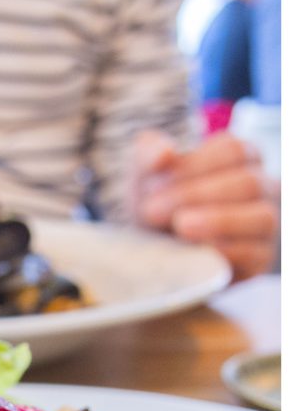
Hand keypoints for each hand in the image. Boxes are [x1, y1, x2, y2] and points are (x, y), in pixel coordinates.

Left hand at [132, 130, 278, 279]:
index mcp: (240, 158)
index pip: (233, 151)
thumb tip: (164, 152)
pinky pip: (254, 254)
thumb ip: (149, 155)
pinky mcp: (259, 259)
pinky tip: (197, 251)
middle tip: (152, 212)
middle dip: (197, 196)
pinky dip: (226, 252)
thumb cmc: (156, 206)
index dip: (193, 167)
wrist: (152, 254)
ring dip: (218, 222)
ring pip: (261, 218)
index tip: (152, 187)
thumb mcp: (146, 176)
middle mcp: (262, 187)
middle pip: (248, 183)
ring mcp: (265, 224)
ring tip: (179, 226)